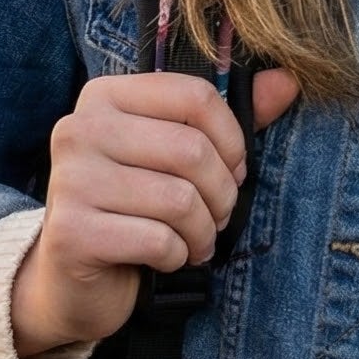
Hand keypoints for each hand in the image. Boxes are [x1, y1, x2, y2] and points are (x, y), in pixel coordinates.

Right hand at [12, 65, 299, 357]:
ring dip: (203, 230)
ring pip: (179, 200)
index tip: (234, 168)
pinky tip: (168, 257)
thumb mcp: (175, 156)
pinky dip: (178, 255)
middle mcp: (80, 129)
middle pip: (191, 150)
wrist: (71, 277)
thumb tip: (288, 81)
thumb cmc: (132, 205)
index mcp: (105, 96)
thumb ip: (227, 119)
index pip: (195, 95)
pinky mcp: (71, 233)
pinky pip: (158, 240)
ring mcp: (70, 180)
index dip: (232, 138)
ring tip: (197, 239)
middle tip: (219, 215)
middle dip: (221, 193)